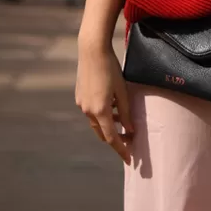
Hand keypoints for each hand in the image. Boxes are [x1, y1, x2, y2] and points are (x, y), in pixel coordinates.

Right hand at [75, 39, 133, 163]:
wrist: (92, 51)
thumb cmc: (110, 68)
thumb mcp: (122, 90)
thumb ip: (126, 112)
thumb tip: (130, 130)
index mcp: (100, 111)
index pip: (112, 138)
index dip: (121, 150)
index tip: (129, 159)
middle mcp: (88, 111)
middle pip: (102, 133)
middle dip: (114, 138)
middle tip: (128, 138)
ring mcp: (82, 104)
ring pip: (96, 123)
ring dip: (108, 125)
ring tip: (122, 120)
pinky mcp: (79, 97)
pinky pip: (91, 112)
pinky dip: (101, 114)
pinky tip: (111, 106)